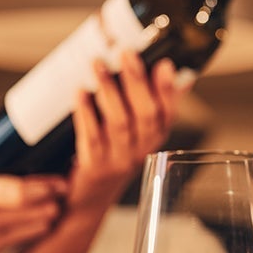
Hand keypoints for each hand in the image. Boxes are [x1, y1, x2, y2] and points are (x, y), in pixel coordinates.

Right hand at [0, 171, 66, 252]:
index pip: (23, 191)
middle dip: (54, 201)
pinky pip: (17, 243)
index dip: (48, 186)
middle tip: (64, 191)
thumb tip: (17, 175)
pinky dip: (27, 232)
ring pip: (33, 231)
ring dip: (46, 218)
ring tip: (53, 205)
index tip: (62, 180)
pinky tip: (32, 222)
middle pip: (37, 213)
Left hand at [68, 51, 180, 216]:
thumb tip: (172, 71)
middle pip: (145, 114)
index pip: (168, 112)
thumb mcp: (137, 134)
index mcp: (154, 139)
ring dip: (109, 90)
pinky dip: (86, 113)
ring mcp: (118, 160)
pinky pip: (91, 137)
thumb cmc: (111, 157)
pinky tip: (80, 93)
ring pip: (119, 123)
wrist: (87, 199)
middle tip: (125, 53)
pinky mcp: (94, 166)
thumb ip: (151, 104)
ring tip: (98, 65)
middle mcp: (141, 150)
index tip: (164, 64)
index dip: (168, 89)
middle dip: (136, 81)